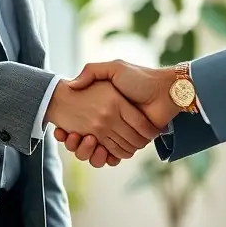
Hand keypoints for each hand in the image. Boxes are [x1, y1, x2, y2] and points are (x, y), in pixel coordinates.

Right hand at [54, 61, 179, 166]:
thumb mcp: (114, 68)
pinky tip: (97, 150)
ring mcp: (120, 134)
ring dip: (86, 151)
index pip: (78, 122)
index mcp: (103, 107)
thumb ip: (92, 72)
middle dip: (74, 143)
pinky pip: (113, 156)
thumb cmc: (140, 78)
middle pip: (84, 140)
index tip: (60, 131)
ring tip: (84, 141)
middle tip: (70, 137)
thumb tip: (70, 85)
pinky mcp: (131, 144)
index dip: (67, 130)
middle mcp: (109, 122)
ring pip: (96, 151)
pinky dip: (104, 158)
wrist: (165, 91)